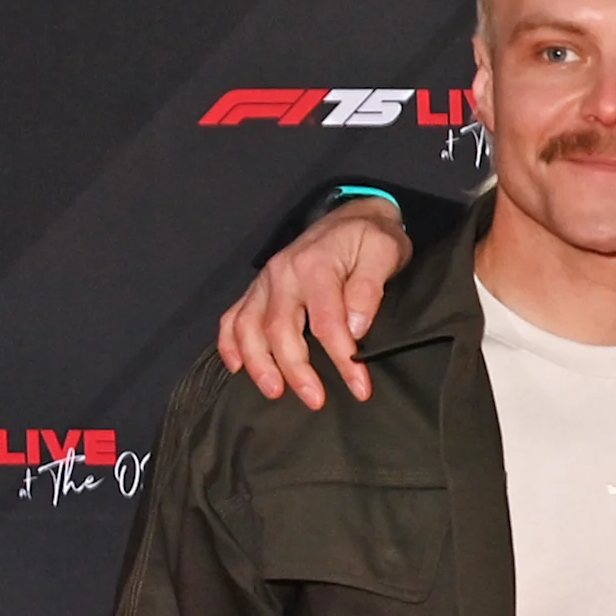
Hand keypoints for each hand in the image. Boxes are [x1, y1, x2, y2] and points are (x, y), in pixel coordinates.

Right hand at [215, 202, 412, 409]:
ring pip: (248, 327)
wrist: (353, 215)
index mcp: (315, 266)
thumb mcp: (385, 253)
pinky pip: (233, 316)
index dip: (342, 361)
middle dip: (296, 370)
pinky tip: (238, 367)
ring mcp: (265, 281)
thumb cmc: (372, 238)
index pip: (326, 324)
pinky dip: (230, 343)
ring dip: (258, 363)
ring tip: (274, 392)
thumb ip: (369, 289)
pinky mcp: (258, 288)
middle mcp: (283, 273)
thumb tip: (355, 327)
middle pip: (280, 330)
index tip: (360, 388)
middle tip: (315, 401)